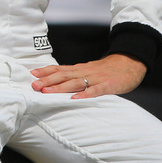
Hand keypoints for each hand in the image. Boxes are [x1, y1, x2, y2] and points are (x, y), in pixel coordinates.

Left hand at [30, 54, 145, 97]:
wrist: (129, 63)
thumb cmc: (106, 70)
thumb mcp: (88, 70)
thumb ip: (74, 76)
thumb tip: (57, 82)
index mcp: (79, 69)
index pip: (59, 69)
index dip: (46, 71)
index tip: (32, 74)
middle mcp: (84, 72)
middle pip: (63, 75)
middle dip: (48, 80)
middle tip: (34, 85)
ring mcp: (96, 78)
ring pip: (75, 82)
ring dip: (60, 87)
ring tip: (47, 92)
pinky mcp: (108, 85)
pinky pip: (95, 90)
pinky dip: (85, 94)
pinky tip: (75, 99)